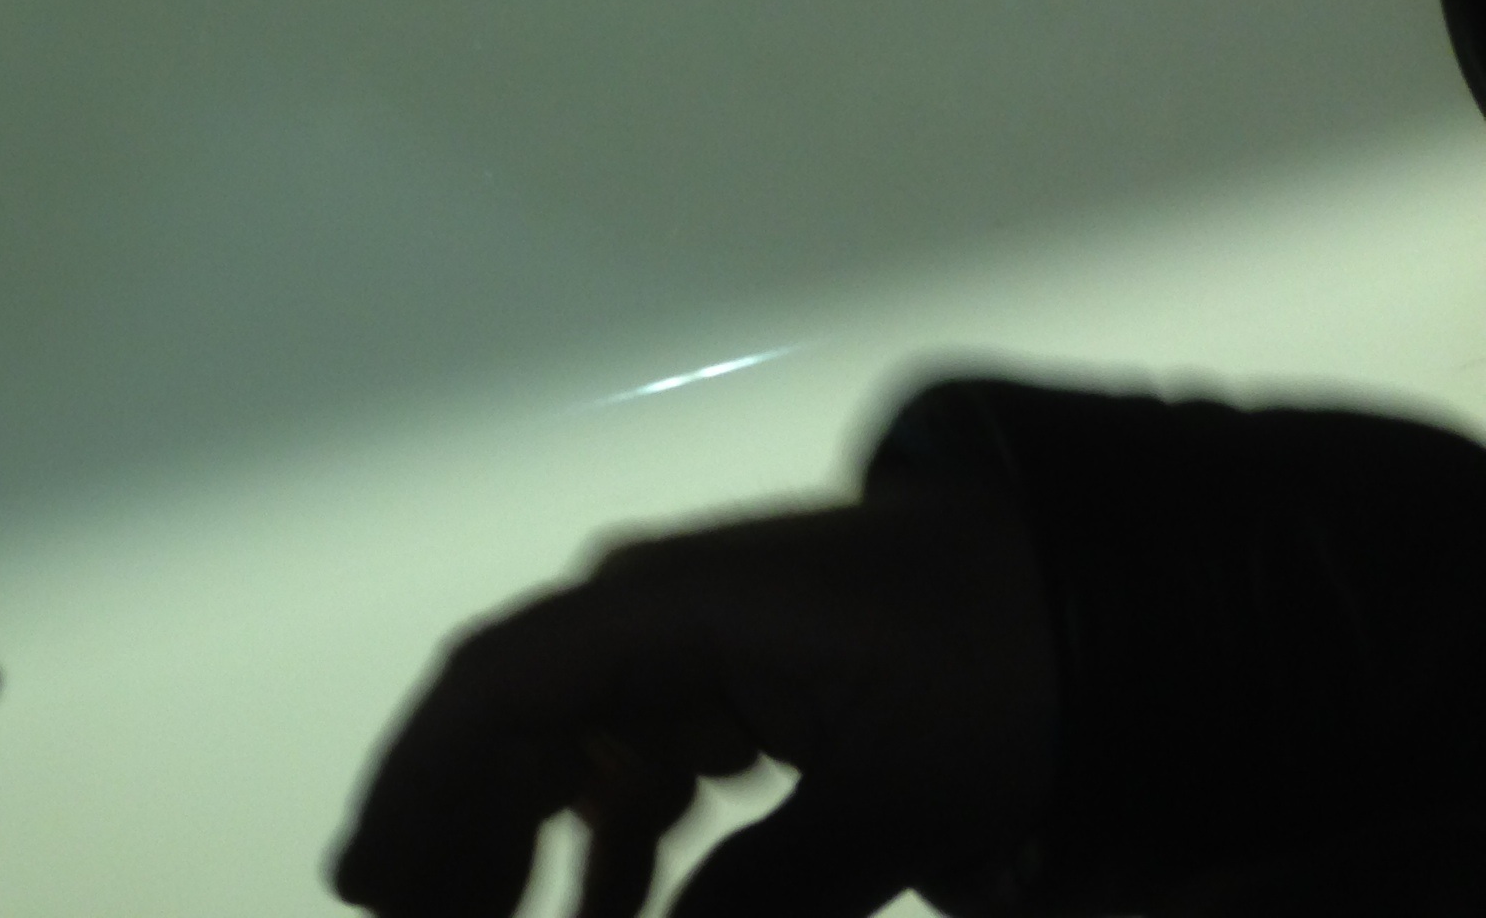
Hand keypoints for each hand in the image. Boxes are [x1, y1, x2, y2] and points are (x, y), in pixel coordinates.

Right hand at [333, 487, 1053, 917]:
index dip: (420, 786)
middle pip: (515, 714)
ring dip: (520, 836)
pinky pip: (644, 756)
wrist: (1118, 600)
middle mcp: (661, 608)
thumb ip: (756, 898)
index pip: (499, 687)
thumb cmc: (999, 683)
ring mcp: (707, 638)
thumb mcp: (888, 805)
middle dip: (453, 828)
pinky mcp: (756, 675)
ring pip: (571, 739)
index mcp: (669, 610)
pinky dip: (612, 837)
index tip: (368, 887)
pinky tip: (608, 913)